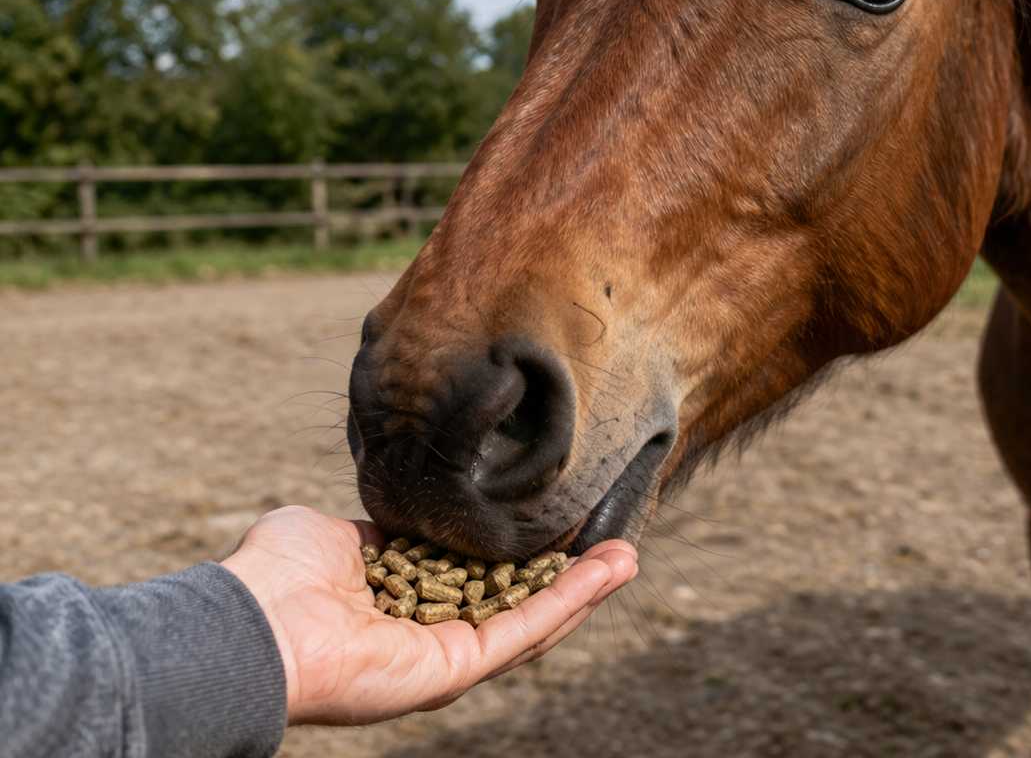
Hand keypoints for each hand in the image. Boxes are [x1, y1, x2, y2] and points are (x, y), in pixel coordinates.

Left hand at [220, 505, 637, 724]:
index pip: (470, 570)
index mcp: (397, 593)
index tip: (551, 519)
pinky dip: (569, 601)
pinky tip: (605, 569)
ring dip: (582, 587)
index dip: (513, 547)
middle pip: (512, 598)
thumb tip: (399, 511)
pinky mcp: (455, 669)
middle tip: (610, 539)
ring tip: (627, 553)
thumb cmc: (275, 572)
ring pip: (530, 618)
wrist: (252, 623)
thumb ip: (376, 524)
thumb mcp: (332, 530)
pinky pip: (524, 631)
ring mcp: (444, 652)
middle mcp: (425, 628)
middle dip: (564, 571)